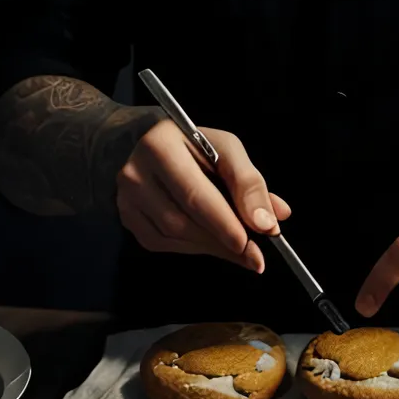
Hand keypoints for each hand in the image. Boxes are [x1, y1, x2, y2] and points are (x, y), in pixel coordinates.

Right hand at [115, 121, 290, 271]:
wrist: (152, 144)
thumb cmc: (194, 145)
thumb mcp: (225, 149)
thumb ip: (249, 182)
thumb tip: (271, 221)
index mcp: (161, 144)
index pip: (195, 192)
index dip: (224, 220)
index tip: (251, 240)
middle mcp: (135, 173)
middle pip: (182, 219)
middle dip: (222, 240)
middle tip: (253, 255)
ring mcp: (126, 198)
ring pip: (174, 236)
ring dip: (211, 247)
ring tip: (239, 249)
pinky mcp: (127, 217)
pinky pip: (162, 244)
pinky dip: (193, 247)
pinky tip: (212, 243)